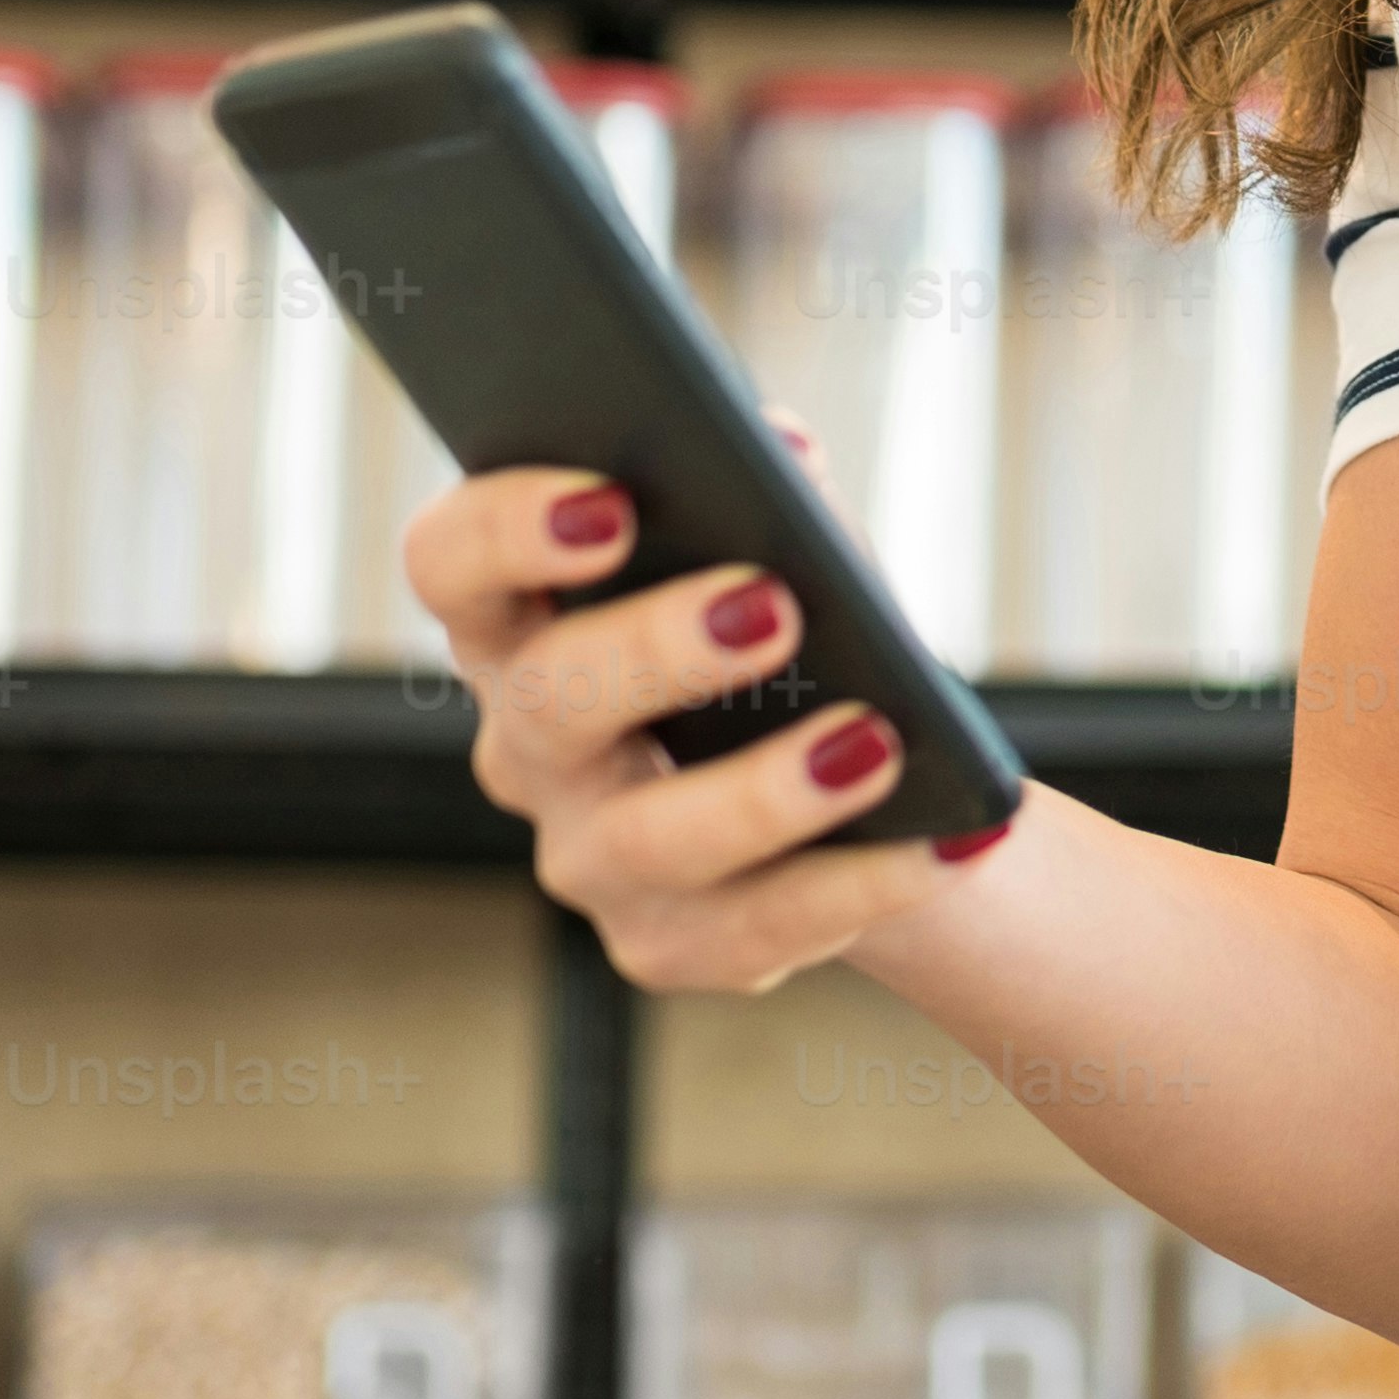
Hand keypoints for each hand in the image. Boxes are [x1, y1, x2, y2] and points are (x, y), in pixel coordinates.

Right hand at [409, 440, 974, 991]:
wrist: (870, 791)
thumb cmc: (799, 640)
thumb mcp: (782, 551)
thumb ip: (771, 493)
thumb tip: (783, 454)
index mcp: (523, 621)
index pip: (453, 565)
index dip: (505, 530)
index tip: (611, 503)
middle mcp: (529, 745)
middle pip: (551, 698)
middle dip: (656, 647)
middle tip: (771, 607)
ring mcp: (586, 856)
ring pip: (650, 837)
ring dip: (766, 790)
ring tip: (878, 744)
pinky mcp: (663, 944)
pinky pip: (754, 927)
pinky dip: (860, 881)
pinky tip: (946, 843)